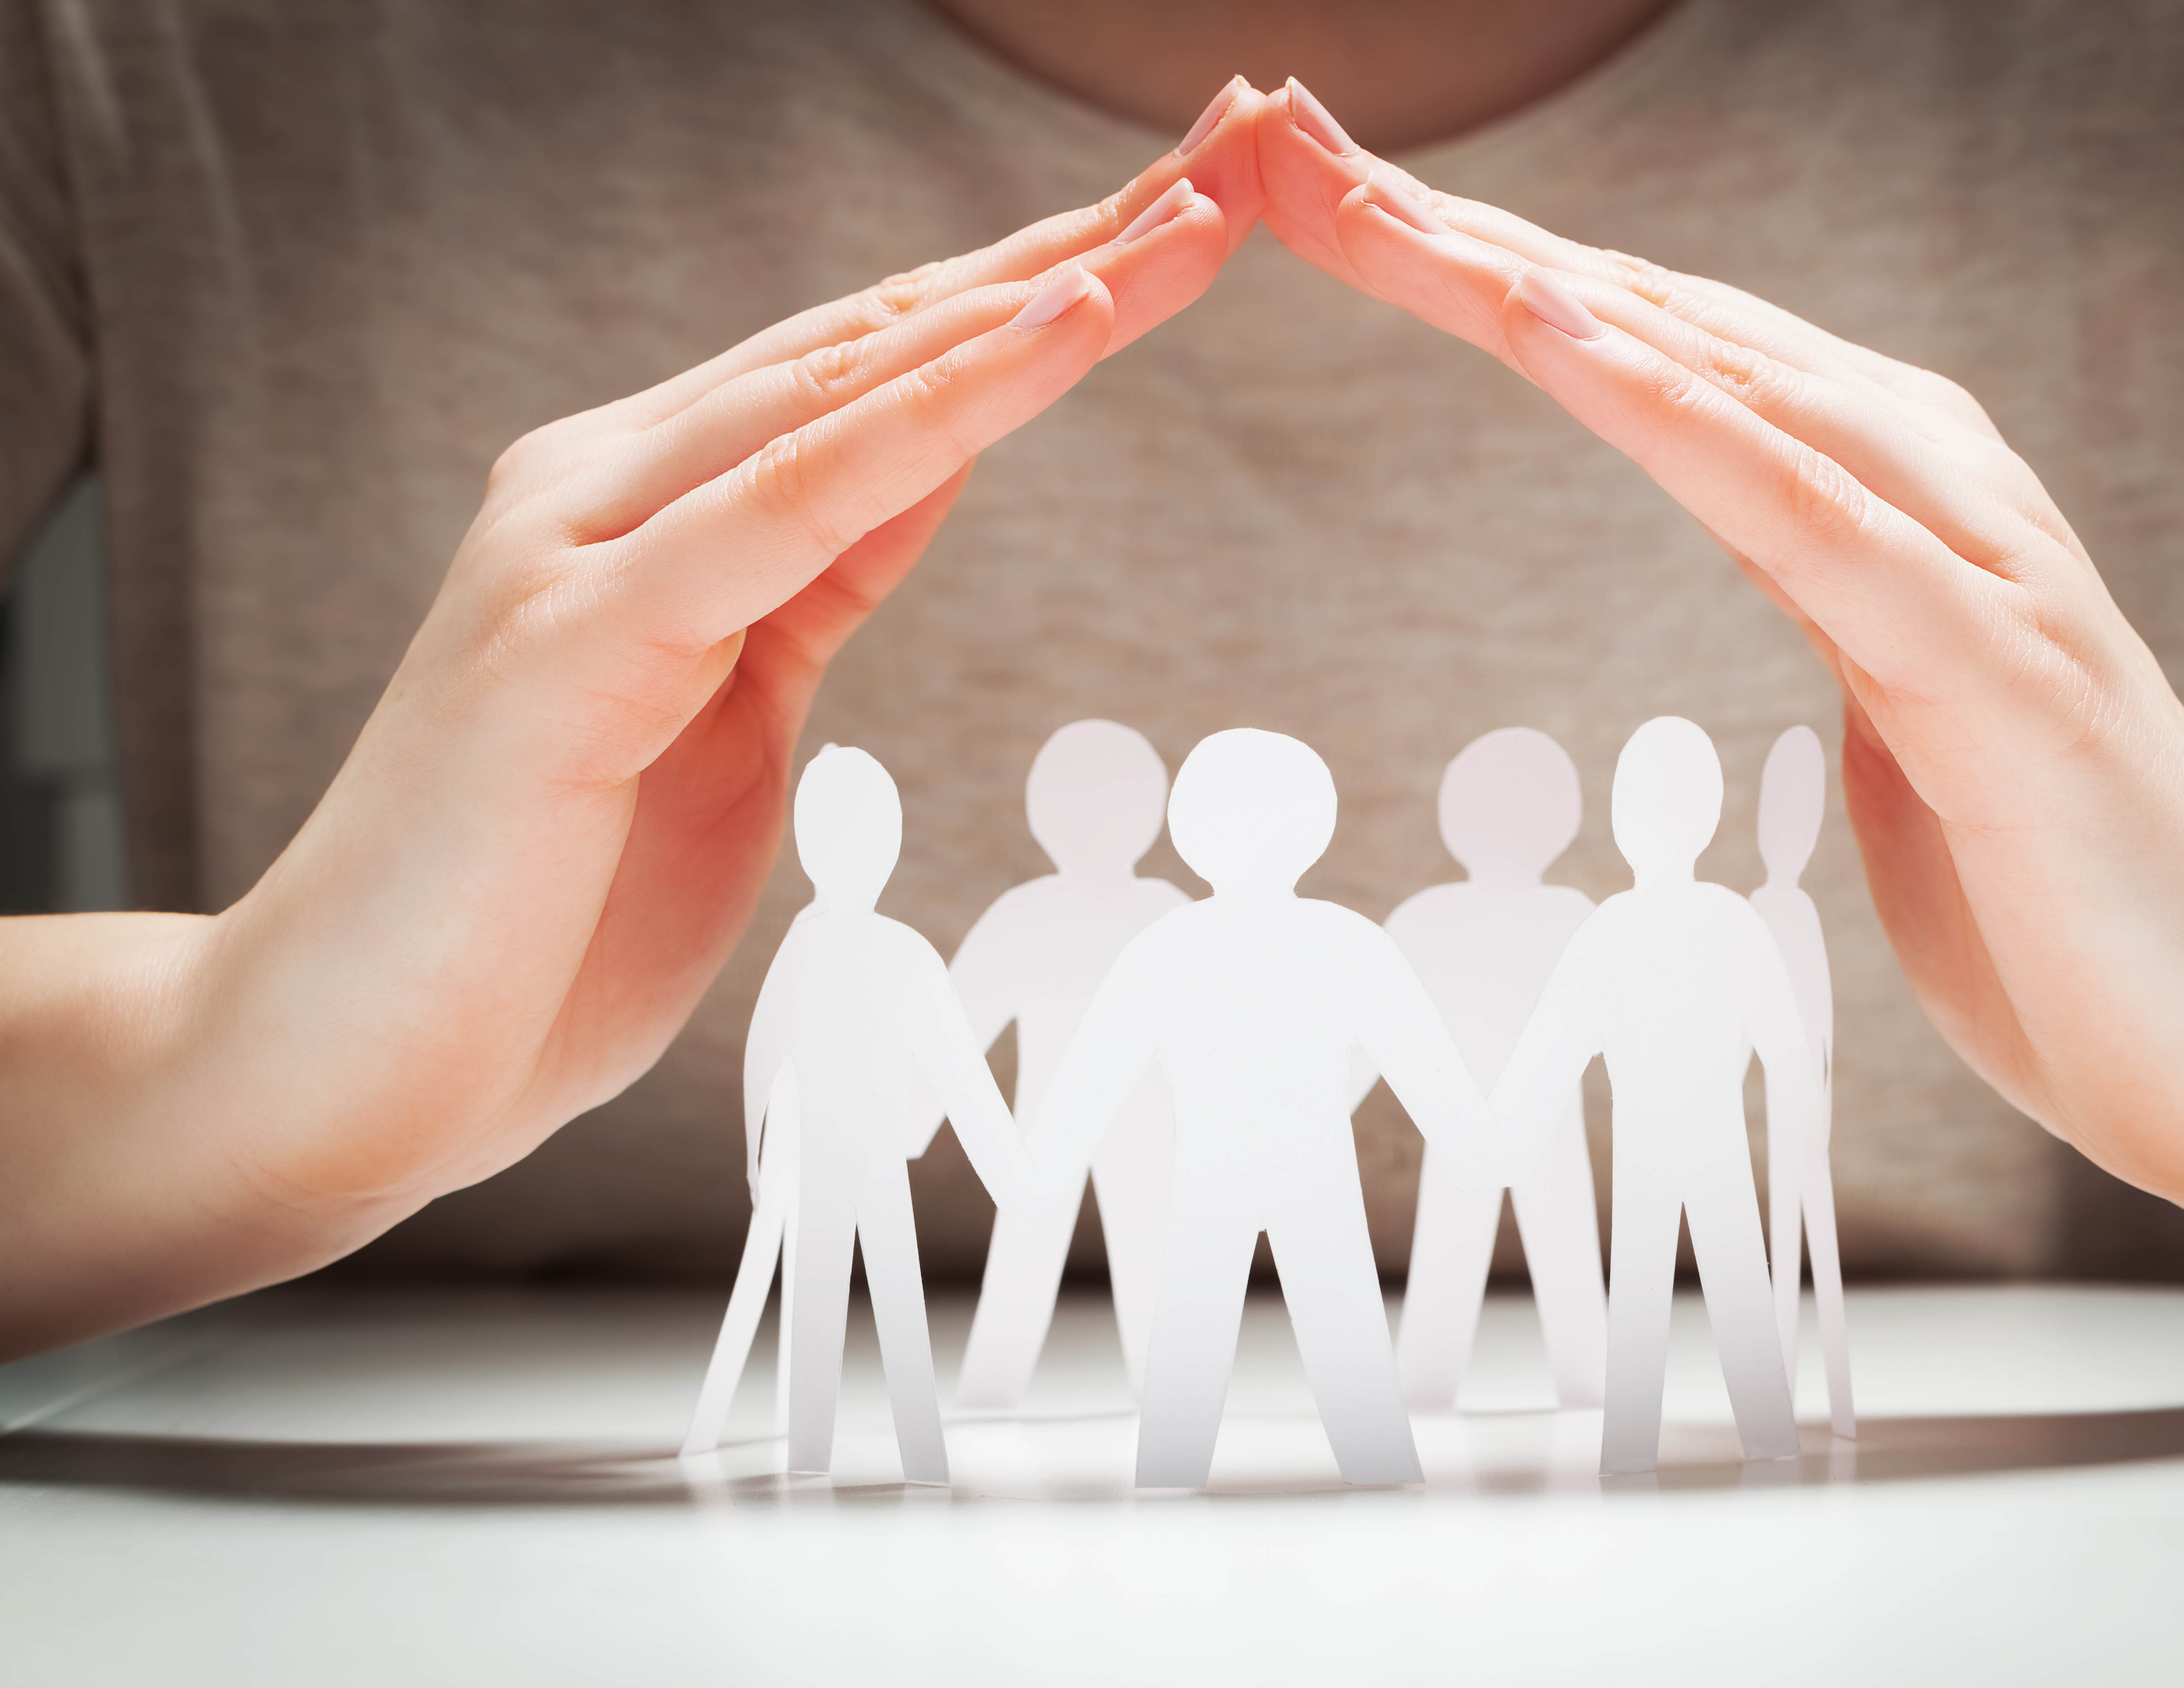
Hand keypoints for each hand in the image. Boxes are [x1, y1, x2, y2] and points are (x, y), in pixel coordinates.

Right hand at [0, 80, 1270, 1355]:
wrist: (347, 1067)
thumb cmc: (543, 917)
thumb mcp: (727, 716)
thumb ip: (806, 582)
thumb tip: (925, 468)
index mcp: (642, 508)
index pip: (868, 369)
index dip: (1029, 292)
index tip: (1176, 230)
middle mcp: (599, 490)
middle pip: (872, 342)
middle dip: (1062, 253)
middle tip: (1231, 165)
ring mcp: (572, 553)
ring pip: (841, 389)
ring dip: (1029, 297)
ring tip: (1184, 218)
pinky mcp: (566, 644)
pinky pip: (785, 507)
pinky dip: (926, 418)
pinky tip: (1048, 335)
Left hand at [1255, 82, 2183, 1331]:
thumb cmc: (2059, 897)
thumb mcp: (1907, 716)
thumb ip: (1843, 603)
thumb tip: (1773, 544)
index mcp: (1887, 498)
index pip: (1650, 350)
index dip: (1481, 271)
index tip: (1326, 211)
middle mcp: (1932, 486)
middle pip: (1656, 323)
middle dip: (1460, 238)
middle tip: (1279, 147)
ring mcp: (1976, 566)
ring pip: (1721, 380)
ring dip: (1537, 285)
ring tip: (1378, 204)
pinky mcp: (1999, 673)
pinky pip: (1809, 516)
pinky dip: (1687, 417)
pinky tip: (1569, 332)